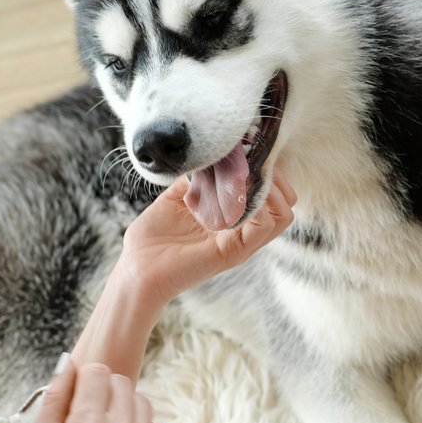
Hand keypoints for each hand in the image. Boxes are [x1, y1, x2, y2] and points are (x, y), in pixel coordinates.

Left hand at [118, 168, 295, 304]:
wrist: (136, 268)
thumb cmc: (151, 239)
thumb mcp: (176, 196)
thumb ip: (196, 178)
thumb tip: (211, 155)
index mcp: (232, 219)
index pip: (271, 193)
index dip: (266, 170)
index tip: (247, 154)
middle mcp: (242, 231)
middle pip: (285, 203)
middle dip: (274, 178)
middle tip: (249, 167)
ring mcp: (240, 242)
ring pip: (283, 215)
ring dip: (269, 190)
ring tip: (244, 180)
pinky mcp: (233, 252)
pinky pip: (265, 226)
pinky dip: (259, 205)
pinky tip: (235, 195)